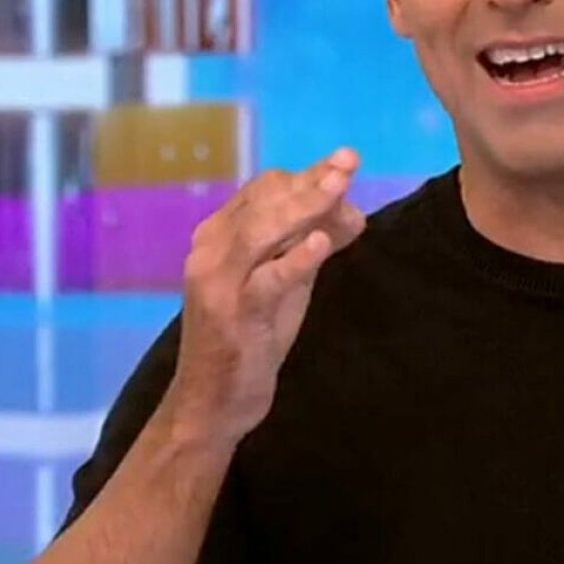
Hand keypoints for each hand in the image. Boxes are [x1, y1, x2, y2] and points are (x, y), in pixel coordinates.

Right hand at [165, 147, 365, 446]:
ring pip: (261, 232)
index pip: (264, 190)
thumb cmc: (252, 335)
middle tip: (349, 161)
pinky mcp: (232, 316)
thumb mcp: (285, 281)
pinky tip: (319, 244)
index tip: (345, 166)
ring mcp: (218, 282)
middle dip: (310, 180)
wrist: (212, 402)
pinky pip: (265, 282)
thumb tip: (351, 208)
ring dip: (304, 206)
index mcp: (220, 235)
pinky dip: (293, 260)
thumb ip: (309, 242)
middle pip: (264, 202)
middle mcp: (211, 250)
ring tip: (340, 186)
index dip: (308, 175)